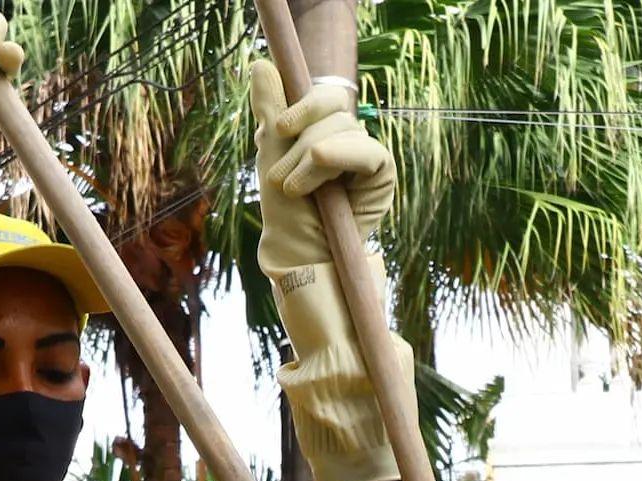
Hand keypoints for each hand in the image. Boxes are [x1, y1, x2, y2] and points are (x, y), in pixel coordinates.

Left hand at [252, 58, 395, 271]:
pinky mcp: (381, 176)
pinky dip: (340, 155)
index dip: (304, 104)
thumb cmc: (286, 214)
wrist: (300, 256)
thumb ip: (270, 111)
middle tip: (280, 177)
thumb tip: (260, 63)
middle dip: (302, 140)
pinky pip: (368, 151)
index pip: (325, 98)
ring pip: (345, 129)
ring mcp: (365, 158)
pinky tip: (320, 164)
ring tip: (294, 190)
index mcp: (323, 132)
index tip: (279, 127)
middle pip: (335, 109)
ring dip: (312, 158)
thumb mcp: (272, 156)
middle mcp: (347, 140)